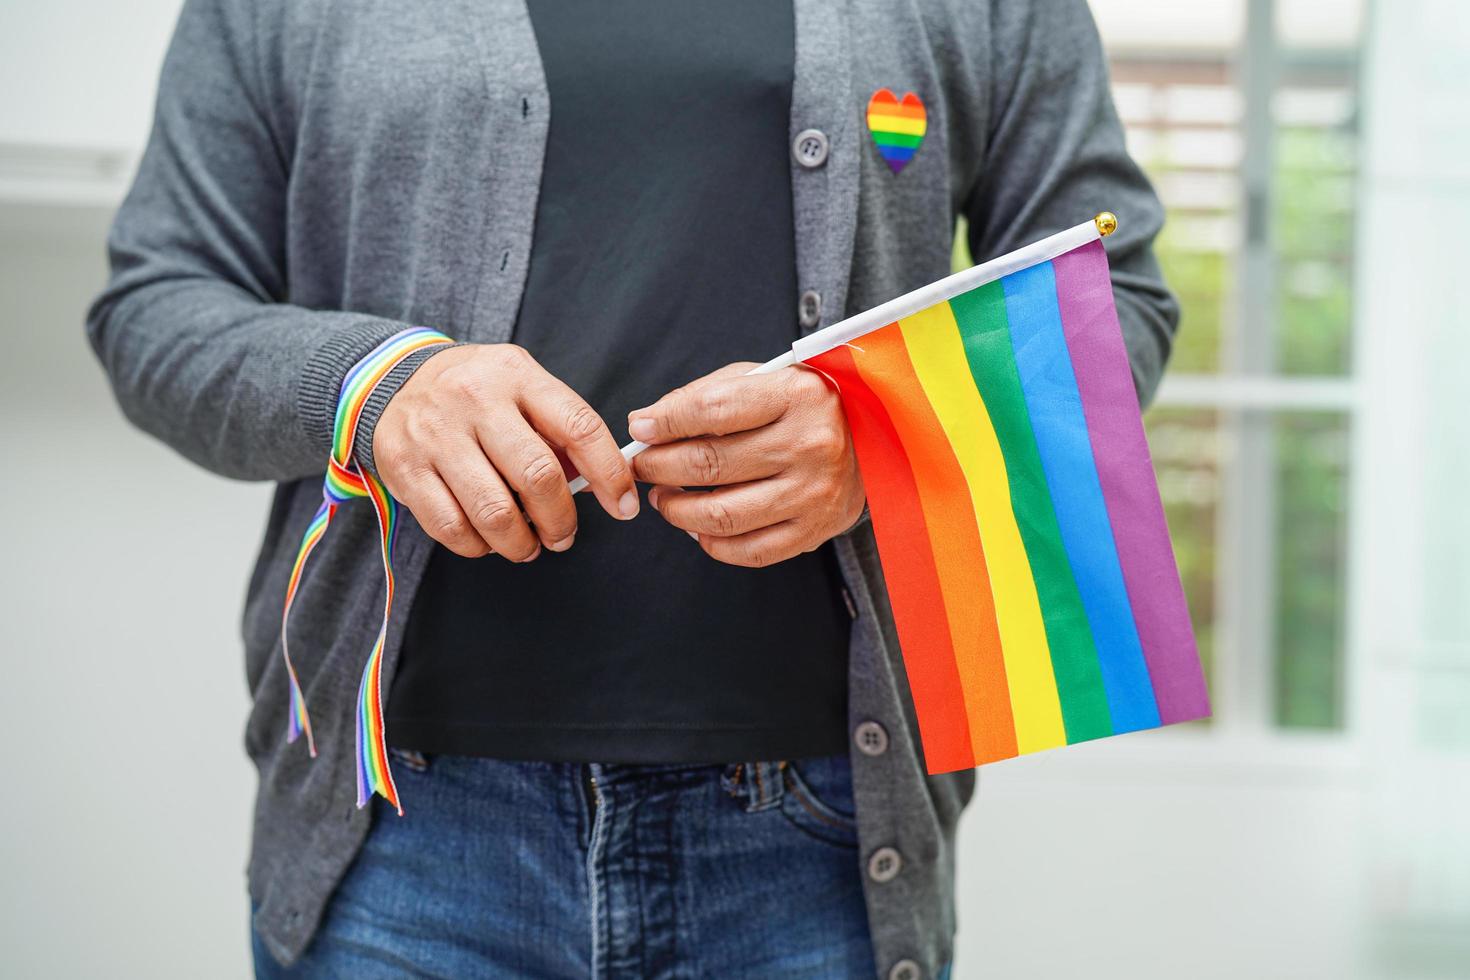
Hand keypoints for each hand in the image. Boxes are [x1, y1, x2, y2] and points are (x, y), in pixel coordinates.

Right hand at [373, 344, 638, 560]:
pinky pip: (452, 527)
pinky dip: (478, 546)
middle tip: (563, 536)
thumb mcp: (522, 386)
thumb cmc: (477, 392)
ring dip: (521, 543)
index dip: (610, 474)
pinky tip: (487, 541)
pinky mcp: (404, 468)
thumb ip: (559, 428)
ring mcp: (436, 435)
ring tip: (528, 546)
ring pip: (494, 511)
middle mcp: (475, 400)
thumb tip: (598, 482)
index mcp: (518, 376)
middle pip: (537, 476)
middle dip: (561, 520)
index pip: (579, 427)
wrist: (392, 380)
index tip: (623, 505)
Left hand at [628, 362, 864, 567]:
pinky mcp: (815, 530)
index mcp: (796, 395)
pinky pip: (749, 550)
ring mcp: (813, 492)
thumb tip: (646, 424)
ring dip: (676, 510)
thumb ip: (706, 395)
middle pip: (709, 464)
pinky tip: (698, 526)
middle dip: (658, 467)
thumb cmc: (802, 405)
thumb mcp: (764, 379)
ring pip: (722, 514)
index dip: (665, 422)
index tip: (640, 428)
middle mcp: (809, 444)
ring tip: (662, 497)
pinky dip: (711, 543)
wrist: (873, 437)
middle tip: (641, 466)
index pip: (712, 410)